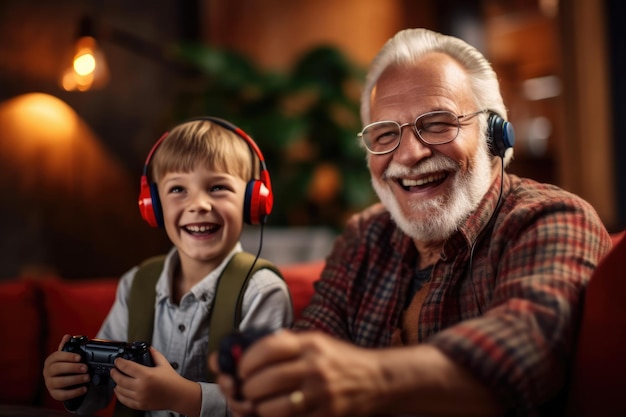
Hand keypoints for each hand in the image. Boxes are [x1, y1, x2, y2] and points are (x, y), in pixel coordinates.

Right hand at [43, 334, 89, 400]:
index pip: (56, 356)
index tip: (80, 357)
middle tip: (86, 368)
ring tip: (87, 378)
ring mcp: (49, 384)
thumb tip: (67, 336)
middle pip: (57, 369)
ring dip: (75, 379)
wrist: (64, 382)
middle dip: (73, 368)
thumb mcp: (67, 356)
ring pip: (60, 382)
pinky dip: (74, 392)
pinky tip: (84, 389)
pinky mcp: (54, 394)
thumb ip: (67, 347)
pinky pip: (63, 395)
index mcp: (50, 360)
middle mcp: (47, 372)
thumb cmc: (66, 366)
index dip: (68, 356)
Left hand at [111, 347, 200, 415]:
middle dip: (114, 373)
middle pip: (120, 379)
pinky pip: (125, 401)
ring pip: (120, 391)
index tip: (117, 361)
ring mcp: (140, 397)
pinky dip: (119, 395)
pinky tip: (119, 391)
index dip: (119, 362)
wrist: (178, 395)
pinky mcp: (140, 405)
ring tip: (116, 380)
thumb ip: (154, 354)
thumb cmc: (172, 380)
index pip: (126, 367)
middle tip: (114, 369)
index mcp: (146, 374)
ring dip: (116, 384)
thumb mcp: (164, 364)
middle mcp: (141, 387)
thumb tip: (148, 348)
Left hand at [211, 330, 382, 416]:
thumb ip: (286, 343)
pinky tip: (272, 413)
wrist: (376, 380)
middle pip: (267, 380)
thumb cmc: (340, 360)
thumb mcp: (317, 342)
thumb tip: (248, 351)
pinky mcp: (324, 415)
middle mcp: (315, 367)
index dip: (247, 360)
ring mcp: (320, 394)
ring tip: (257, 404)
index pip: (268, 348)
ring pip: (273, 406)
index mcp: (310, 344)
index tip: (241, 368)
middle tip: (245, 390)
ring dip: (257, 408)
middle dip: (248, 388)